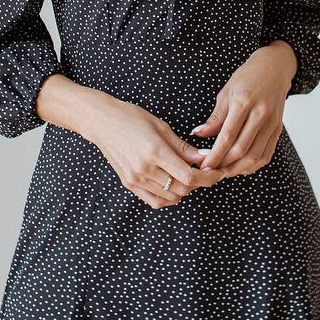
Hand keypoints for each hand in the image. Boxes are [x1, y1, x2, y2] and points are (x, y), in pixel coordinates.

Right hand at [86, 96, 226, 208]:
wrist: (102, 122)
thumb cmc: (132, 118)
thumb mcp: (161, 127)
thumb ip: (184, 147)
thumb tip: (205, 158)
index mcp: (155, 152)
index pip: (189, 176)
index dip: (208, 178)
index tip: (217, 173)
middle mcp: (145, 169)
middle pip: (182, 189)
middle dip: (199, 184)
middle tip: (206, 173)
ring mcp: (136, 179)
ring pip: (170, 198)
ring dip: (184, 190)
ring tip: (188, 176)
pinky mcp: (129, 184)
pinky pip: (154, 201)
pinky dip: (168, 198)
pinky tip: (172, 186)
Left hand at [186, 44, 293, 177]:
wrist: (274, 69)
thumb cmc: (247, 78)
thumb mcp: (226, 93)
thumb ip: (215, 117)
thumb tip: (199, 134)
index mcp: (243, 103)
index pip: (227, 137)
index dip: (214, 155)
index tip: (204, 165)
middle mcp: (260, 114)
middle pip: (241, 149)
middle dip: (224, 164)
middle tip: (211, 172)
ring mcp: (272, 123)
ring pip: (255, 156)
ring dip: (238, 168)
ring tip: (224, 172)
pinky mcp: (278, 129)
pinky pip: (266, 154)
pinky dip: (254, 165)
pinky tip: (241, 167)